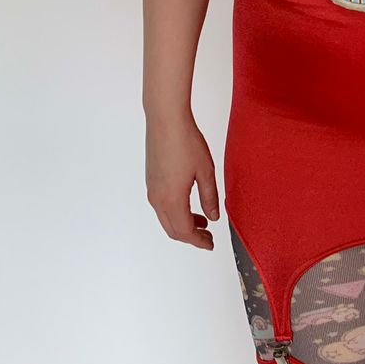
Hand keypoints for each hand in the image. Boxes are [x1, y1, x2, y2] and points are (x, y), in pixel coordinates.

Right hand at [145, 110, 220, 249]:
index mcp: (172, 199)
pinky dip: (175, 212)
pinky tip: (189, 203)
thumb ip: (209, 197)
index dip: (199, 241)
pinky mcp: (151, 180)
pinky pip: (161, 206)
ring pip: (166, 218)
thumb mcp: (205, 171)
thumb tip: (213, 218)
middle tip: (207, 237)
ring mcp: (152, 189)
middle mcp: (157, 199)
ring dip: (183, 224)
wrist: (165, 119)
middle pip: (173, 230)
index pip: (185, 232)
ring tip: (202, 221)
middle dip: (191, 236)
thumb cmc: (186, 141)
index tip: (211, 244)